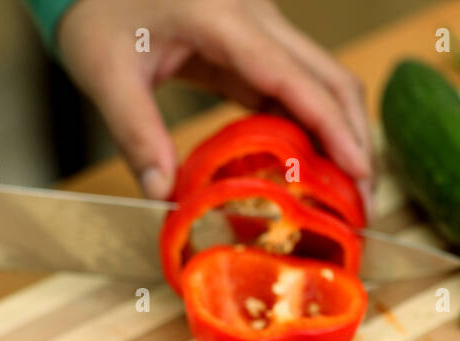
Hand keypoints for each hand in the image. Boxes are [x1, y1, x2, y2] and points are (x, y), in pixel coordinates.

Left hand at [56, 0, 371, 209]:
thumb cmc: (97, 11)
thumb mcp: (106, 74)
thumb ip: (136, 134)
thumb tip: (163, 196)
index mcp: (222, 17)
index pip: (294, 78)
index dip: (333, 128)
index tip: (359, 172)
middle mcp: (255, 15)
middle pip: (330, 76)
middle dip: (355, 138)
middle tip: (363, 202)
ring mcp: (260, 28)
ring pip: (323, 80)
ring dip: (341, 133)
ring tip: (347, 194)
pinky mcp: (253, 46)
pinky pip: (296, 87)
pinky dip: (312, 128)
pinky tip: (312, 171)